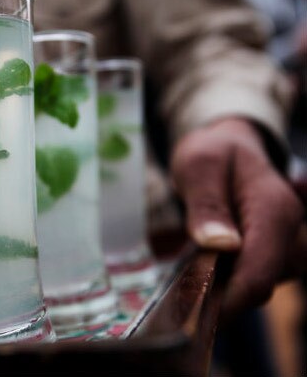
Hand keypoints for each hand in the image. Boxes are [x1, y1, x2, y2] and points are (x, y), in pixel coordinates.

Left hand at [170, 117, 304, 320]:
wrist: (228, 146)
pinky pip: (252, 277)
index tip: (191, 317)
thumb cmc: (213, 152)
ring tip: (184, 279)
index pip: (260, 272)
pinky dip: (226, 281)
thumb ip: (207, 204)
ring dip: (222, 289)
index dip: (228, 302)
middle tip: (175, 294)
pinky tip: (198, 273)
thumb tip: (220, 245)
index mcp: (274, 209)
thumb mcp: (199, 166)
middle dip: (220, 296)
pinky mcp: (270, 252)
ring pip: (256, 285)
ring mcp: (282, 244)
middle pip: (260, 284)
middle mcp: (289, 231)